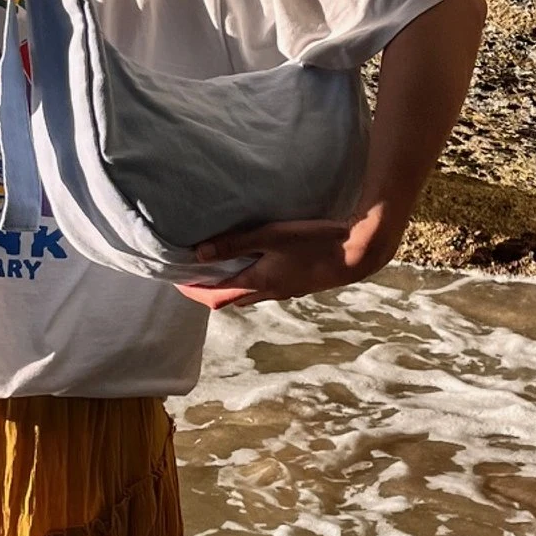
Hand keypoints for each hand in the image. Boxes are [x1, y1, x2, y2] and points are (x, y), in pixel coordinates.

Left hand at [171, 216, 392, 308]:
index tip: (178, 283)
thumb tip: (199, 254)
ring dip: (235, 286)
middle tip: (197, 277)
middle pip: (233, 298)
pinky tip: (261, 266)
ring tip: (224, 270)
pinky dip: (255, 280)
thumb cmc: (314, 242)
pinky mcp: (301, 284)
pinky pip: (270, 287)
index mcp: (259, 282)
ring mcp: (288, 290)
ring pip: (252, 293)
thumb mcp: (271, 237)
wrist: (357, 253)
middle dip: (213, 291)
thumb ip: (235, 243)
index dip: (196, 290)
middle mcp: (270, 292)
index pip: (218, 294)